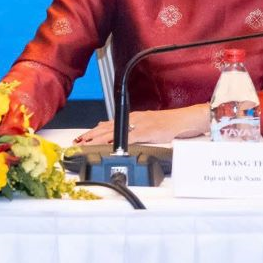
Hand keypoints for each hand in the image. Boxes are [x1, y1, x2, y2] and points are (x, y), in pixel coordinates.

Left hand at [73, 103, 210, 144]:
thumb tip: (119, 132)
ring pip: (115, 131)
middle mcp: (133, 119)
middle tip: (79, 141)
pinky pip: (131, 137)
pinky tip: (111, 144)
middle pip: (107, 127)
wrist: (183, 120)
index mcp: (132, 118)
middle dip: (92, 135)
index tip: (83, 137)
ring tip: (88, 143)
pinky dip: (120, 140)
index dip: (94, 131)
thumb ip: (132, 128)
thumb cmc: (168, 123)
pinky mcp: (148, 132)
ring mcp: (140, 125)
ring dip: (100, 137)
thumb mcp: (147, 124)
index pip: (108, 124)